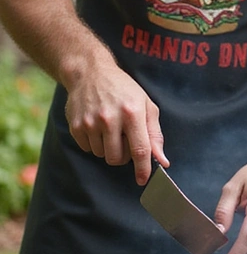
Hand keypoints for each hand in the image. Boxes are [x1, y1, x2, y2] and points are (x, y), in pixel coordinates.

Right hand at [64, 61, 167, 185]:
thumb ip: (155, 134)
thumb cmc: (124, 89)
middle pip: (118, 158)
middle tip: (125, 140)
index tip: (143, 180)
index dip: (143, 169)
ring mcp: (90, 123)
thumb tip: (163, 160)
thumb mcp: (146, 105)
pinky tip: (97, 127)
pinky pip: (88, 149)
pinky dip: (95, 144)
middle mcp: (110, 118)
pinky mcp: (76, 126)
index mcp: (132, 113)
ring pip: (102, 155)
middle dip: (124, 156)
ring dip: (109, 149)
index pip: (140, 150)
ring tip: (111, 130)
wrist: (90, 73)